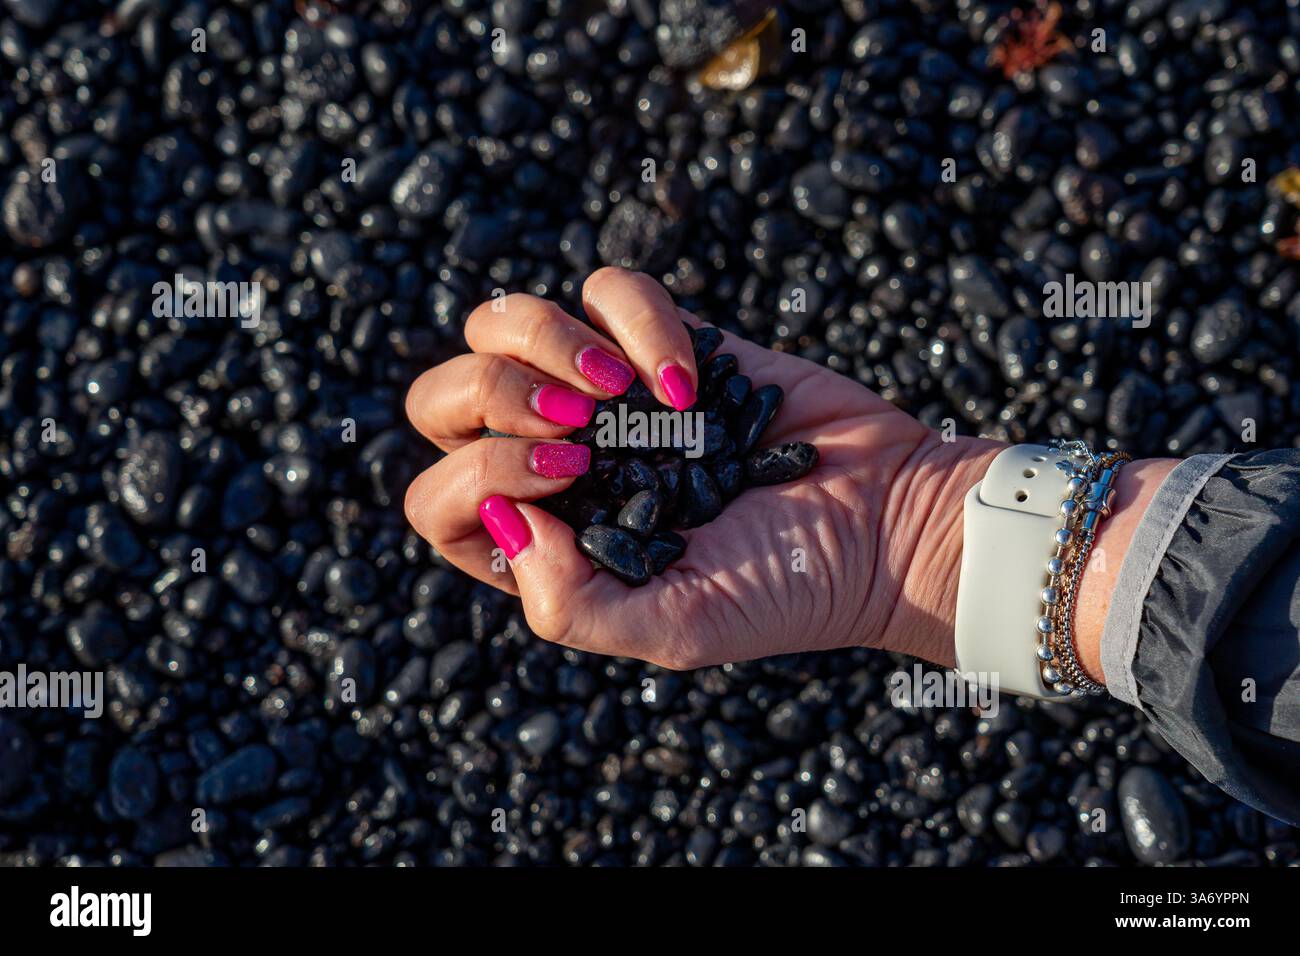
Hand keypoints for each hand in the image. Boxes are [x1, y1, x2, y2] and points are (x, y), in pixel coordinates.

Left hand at [404, 267, 1001, 669]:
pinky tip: (691, 375)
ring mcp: (602, 393)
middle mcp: (557, 462)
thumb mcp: (675, 629)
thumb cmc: (787, 585)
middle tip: (579, 424)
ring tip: (624, 388)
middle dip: (495, 397)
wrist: (887, 519)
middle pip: (441, 400)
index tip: (572, 479)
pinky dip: (637, 316)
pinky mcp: (660, 335)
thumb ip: (569, 604)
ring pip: (501, 325)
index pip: (438, 500)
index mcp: (545, 540)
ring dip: (546, 340)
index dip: (478, 477)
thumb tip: (504, 519)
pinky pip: (605, 290)